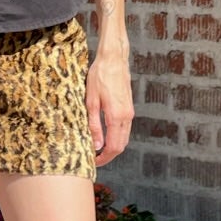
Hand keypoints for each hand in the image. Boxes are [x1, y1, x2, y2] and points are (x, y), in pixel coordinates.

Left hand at [86, 48, 133, 166]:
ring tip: (98, 149)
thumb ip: (94, 125)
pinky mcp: (129, 108)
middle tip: (94, 159)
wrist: (113, 59)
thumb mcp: (91, 102)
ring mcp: (130, 112)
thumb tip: (96, 145)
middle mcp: (127, 117)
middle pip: (121, 146)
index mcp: (117, 117)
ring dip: (113, 147)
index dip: (104, 158)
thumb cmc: (100, 77)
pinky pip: (125, 129)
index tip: (93, 161)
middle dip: (109, 155)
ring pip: (124, 138)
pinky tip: (106, 136)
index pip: (113, 147)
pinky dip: (117, 137)